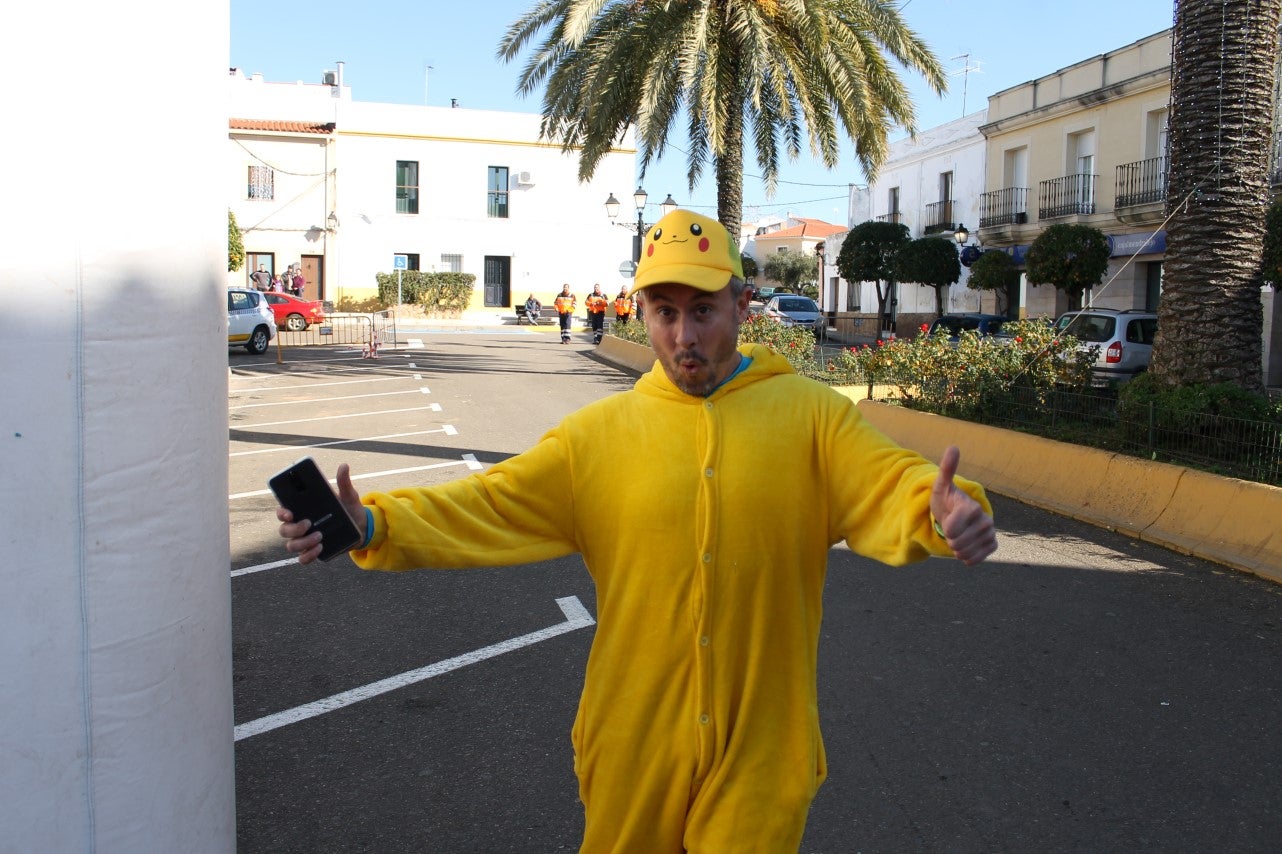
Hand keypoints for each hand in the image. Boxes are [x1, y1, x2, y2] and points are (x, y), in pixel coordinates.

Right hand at [276, 463, 365, 564]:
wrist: (362, 528)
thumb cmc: (349, 509)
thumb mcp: (348, 496)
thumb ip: (344, 483)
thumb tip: (344, 466)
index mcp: (303, 510)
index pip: (282, 511)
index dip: (281, 513)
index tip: (288, 513)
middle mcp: (300, 525)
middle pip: (284, 530)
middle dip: (294, 529)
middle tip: (309, 523)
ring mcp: (305, 540)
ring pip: (291, 545)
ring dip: (303, 543)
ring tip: (320, 537)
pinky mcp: (313, 552)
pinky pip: (303, 559)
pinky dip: (308, 556)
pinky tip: (320, 548)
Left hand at [929, 446, 996, 565]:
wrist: (955, 516)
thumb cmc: (946, 501)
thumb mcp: (941, 486)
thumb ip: (946, 469)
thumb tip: (954, 447)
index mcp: (972, 507)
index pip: (953, 528)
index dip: (946, 528)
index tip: (947, 519)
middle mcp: (986, 520)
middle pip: (957, 542)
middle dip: (950, 538)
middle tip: (952, 528)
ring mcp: (990, 534)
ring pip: (964, 552)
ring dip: (956, 548)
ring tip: (958, 535)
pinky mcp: (992, 546)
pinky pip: (974, 560)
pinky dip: (966, 556)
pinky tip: (966, 545)